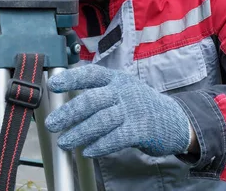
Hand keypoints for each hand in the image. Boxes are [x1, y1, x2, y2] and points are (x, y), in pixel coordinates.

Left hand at [45, 64, 192, 157]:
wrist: (174, 120)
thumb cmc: (140, 106)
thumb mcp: (121, 90)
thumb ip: (98, 94)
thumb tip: (65, 105)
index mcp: (116, 79)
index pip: (91, 74)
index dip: (71, 79)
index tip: (52, 86)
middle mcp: (123, 91)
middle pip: (92, 100)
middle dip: (69, 112)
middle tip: (52, 124)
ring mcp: (133, 109)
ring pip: (102, 120)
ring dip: (80, 132)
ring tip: (64, 142)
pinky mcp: (141, 129)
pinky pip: (117, 137)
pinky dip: (101, 145)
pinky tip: (88, 151)